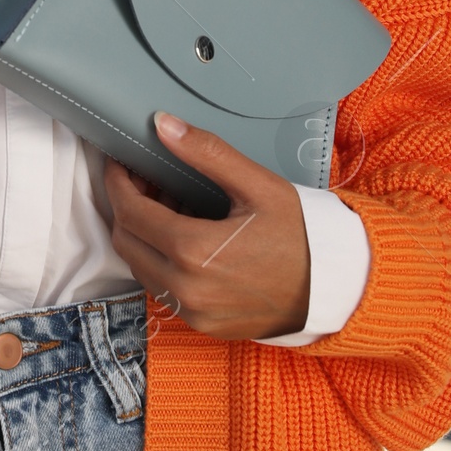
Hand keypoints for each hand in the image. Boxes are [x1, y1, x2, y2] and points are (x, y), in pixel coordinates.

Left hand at [105, 113, 310, 340]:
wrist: (333, 287)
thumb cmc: (300, 234)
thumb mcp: (257, 185)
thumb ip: (206, 153)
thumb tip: (162, 125)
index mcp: (194, 251)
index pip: (130, 211)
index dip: (118, 183)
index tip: (121, 164)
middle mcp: (185, 288)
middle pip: (126, 241)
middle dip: (126, 206)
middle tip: (145, 180)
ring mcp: (192, 312)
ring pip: (140, 267)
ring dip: (142, 235)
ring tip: (168, 206)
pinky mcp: (202, 324)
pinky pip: (162, 290)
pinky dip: (161, 261)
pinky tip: (185, 238)